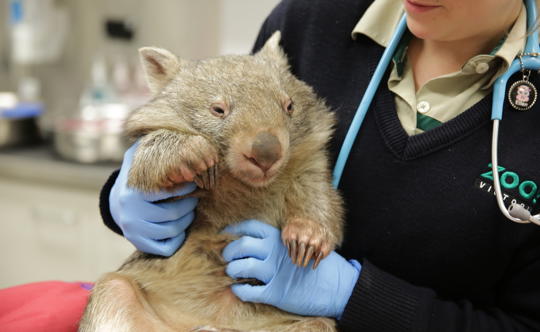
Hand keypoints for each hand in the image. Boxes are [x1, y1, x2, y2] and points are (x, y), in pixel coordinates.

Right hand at [110, 141, 198, 255]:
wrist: (117, 203)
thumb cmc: (137, 177)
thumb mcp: (138, 158)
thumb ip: (149, 145)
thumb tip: (168, 127)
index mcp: (134, 192)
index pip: (167, 193)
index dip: (184, 189)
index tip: (192, 182)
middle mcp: (131, 214)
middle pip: (172, 215)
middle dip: (188, 205)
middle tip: (194, 197)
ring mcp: (135, 231)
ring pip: (172, 231)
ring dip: (186, 221)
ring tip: (189, 210)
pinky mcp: (140, 243)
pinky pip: (166, 247)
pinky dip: (177, 238)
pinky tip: (179, 226)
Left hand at [222, 220, 360, 317]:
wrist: (337, 286)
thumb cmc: (318, 265)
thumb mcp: (301, 244)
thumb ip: (280, 242)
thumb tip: (258, 241)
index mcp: (281, 238)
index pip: (251, 227)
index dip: (234, 229)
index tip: (224, 233)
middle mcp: (276, 253)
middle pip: (242, 245)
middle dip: (229, 250)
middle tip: (227, 256)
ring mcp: (275, 273)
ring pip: (242, 267)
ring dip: (232, 269)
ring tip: (232, 271)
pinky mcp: (276, 293)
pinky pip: (250, 291)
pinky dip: (239, 290)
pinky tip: (237, 289)